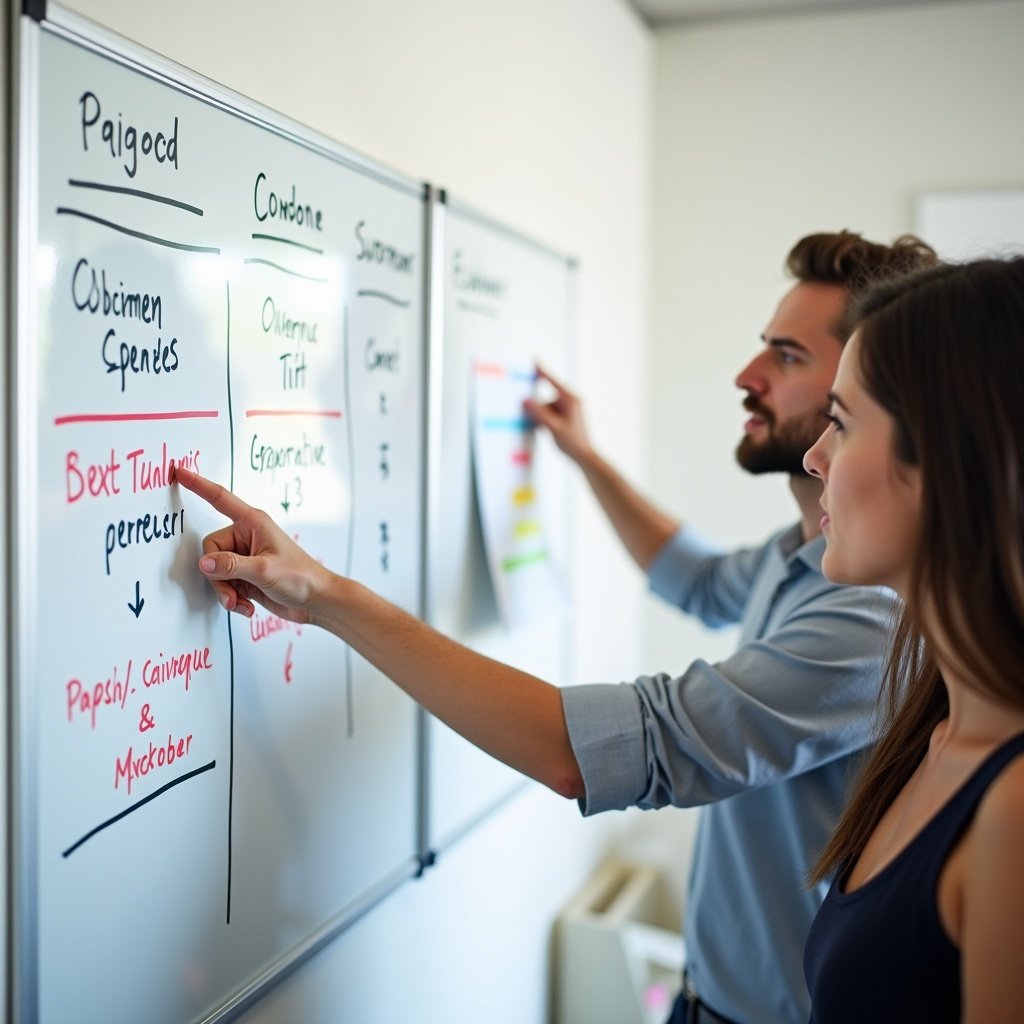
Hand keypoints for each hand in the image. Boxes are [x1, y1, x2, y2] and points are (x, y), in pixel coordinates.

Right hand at [173, 466, 332, 621]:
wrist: (317, 601)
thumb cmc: (301, 578)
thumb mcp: (264, 570)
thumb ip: (231, 566)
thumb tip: (204, 563)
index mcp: (253, 523)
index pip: (220, 499)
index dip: (198, 485)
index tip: (180, 471)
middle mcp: (246, 537)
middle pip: (211, 550)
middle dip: (218, 576)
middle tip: (233, 592)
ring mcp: (245, 557)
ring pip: (215, 571)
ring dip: (225, 590)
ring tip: (240, 602)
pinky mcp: (246, 575)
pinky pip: (225, 584)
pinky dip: (232, 597)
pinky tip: (247, 607)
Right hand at [523, 365, 593, 463]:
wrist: (584, 456)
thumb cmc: (574, 443)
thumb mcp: (553, 427)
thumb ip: (539, 413)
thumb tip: (526, 401)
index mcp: (570, 400)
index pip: (552, 382)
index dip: (542, 372)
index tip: (534, 361)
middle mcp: (570, 401)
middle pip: (546, 399)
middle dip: (539, 411)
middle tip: (539, 423)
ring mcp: (568, 409)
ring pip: (546, 408)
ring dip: (542, 419)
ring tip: (547, 431)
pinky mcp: (566, 416)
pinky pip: (550, 414)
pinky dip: (546, 421)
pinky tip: (548, 431)